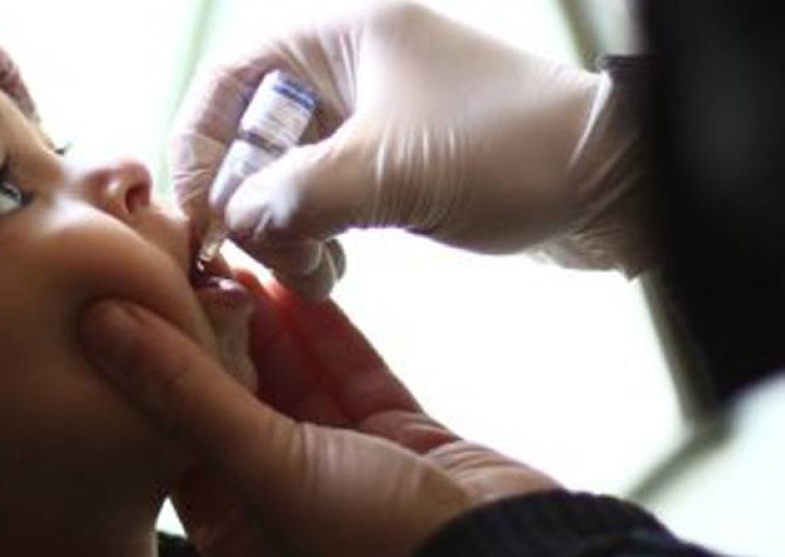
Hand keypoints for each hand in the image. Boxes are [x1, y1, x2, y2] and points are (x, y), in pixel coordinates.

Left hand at [80, 277, 557, 556]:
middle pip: (238, 398)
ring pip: (296, 378)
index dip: (157, 364)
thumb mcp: (268, 466)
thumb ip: (187, 392)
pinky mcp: (397, 437)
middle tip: (187, 260)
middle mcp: (284, 496)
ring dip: (270, 322)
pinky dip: (326, 330)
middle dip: (215, 332)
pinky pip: (351, 373)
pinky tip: (298, 282)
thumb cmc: (375, 546)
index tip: (135, 297)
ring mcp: (345, 464)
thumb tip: (102, 326)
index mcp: (237, 526)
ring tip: (236, 254)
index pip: (179, 432)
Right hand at [171, 2, 646, 298]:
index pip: (232, 78)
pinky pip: (326, 199)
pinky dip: (317, 235)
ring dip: (286, 228)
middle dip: (250, 199)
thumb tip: (232, 224)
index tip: (196, 211)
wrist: (607, 183)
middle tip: (264, 256)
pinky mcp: (392, 165)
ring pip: (289, 175)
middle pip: (254, 134)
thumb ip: (294, 196)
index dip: (200, 143)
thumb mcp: (387, 172)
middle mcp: (350, 71)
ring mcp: (371, 120)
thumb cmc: (506, 152)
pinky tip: (334, 269)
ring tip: (312, 271)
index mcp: (341, 39)